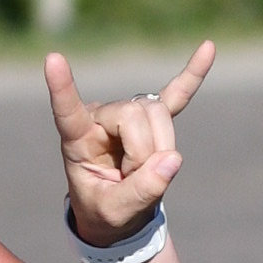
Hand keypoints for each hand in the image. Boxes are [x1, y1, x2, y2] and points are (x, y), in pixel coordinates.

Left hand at [45, 39, 213, 248]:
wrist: (116, 211)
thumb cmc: (104, 210)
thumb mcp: (114, 213)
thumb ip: (139, 192)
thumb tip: (172, 159)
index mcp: (77, 139)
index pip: (67, 111)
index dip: (62, 88)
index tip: (54, 59)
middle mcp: (100, 117)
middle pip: (134, 115)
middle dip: (146, 154)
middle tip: (136, 181)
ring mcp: (127, 113)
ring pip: (157, 114)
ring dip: (162, 148)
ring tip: (146, 171)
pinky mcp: (152, 117)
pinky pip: (176, 95)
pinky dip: (192, 76)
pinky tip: (208, 49)